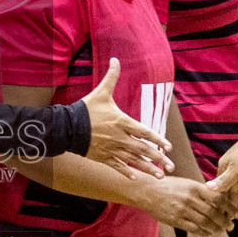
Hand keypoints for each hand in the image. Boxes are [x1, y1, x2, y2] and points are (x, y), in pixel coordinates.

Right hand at [80, 58, 174, 178]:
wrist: (66, 127)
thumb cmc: (86, 109)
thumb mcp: (101, 92)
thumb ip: (111, 77)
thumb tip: (115, 59)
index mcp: (122, 122)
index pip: (145, 132)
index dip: (158, 139)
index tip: (169, 147)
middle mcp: (120, 137)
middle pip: (143, 149)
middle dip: (158, 158)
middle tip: (171, 166)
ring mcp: (111, 149)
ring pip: (133, 160)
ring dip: (148, 168)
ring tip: (160, 176)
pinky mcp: (102, 157)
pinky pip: (117, 166)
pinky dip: (127, 172)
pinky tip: (135, 178)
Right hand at [136, 175, 233, 234]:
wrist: (147, 191)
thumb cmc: (168, 186)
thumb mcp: (186, 183)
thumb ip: (201, 191)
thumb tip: (219, 199)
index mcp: (195, 187)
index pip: (218, 198)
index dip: (229, 207)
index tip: (235, 213)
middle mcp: (190, 198)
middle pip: (214, 212)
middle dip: (224, 221)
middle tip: (230, 225)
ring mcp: (182, 210)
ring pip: (205, 223)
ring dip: (215, 228)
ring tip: (220, 231)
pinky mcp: (175, 220)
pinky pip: (194, 229)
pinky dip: (203, 233)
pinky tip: (208, 233)